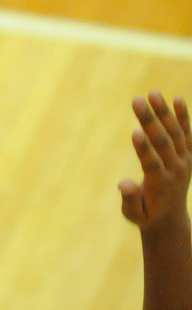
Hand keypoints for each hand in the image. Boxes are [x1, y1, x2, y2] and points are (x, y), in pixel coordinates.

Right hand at [119, 92, 191, 230]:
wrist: (170, 217)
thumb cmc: (146, 214)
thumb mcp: (134, 216)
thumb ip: (130, 202)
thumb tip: (124, 185)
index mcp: (160, 185)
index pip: (153, 163)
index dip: (144, 149)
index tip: (135, 131)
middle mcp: (176, 170)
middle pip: (164, 142)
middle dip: (150, 120)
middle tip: (136, 100)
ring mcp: (185, 161)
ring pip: (176, 133)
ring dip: (165, 113)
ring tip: (153, 93)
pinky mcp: (189, 155)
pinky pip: (187, 134)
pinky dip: (184, 117)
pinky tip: (177, 99)